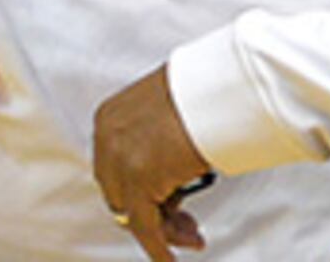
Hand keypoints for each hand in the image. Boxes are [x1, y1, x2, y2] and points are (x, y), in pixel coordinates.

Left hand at [89, 66, 214, 258]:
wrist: (223, 85)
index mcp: (109, 118)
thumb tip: (167, 171)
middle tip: (187, 227)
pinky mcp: (139, 179)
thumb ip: (155, 142)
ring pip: (134, 213)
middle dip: (155, 215)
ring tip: (194, 237)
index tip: (171, 205)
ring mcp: (120, 158)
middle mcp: (106, 137)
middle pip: (121, 194)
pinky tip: (169, 261)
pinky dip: (157, 247)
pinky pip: (144, 226)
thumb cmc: (206, 94)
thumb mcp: (168, 116)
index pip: (115, 172)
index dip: (143, 194)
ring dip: (165, 231)